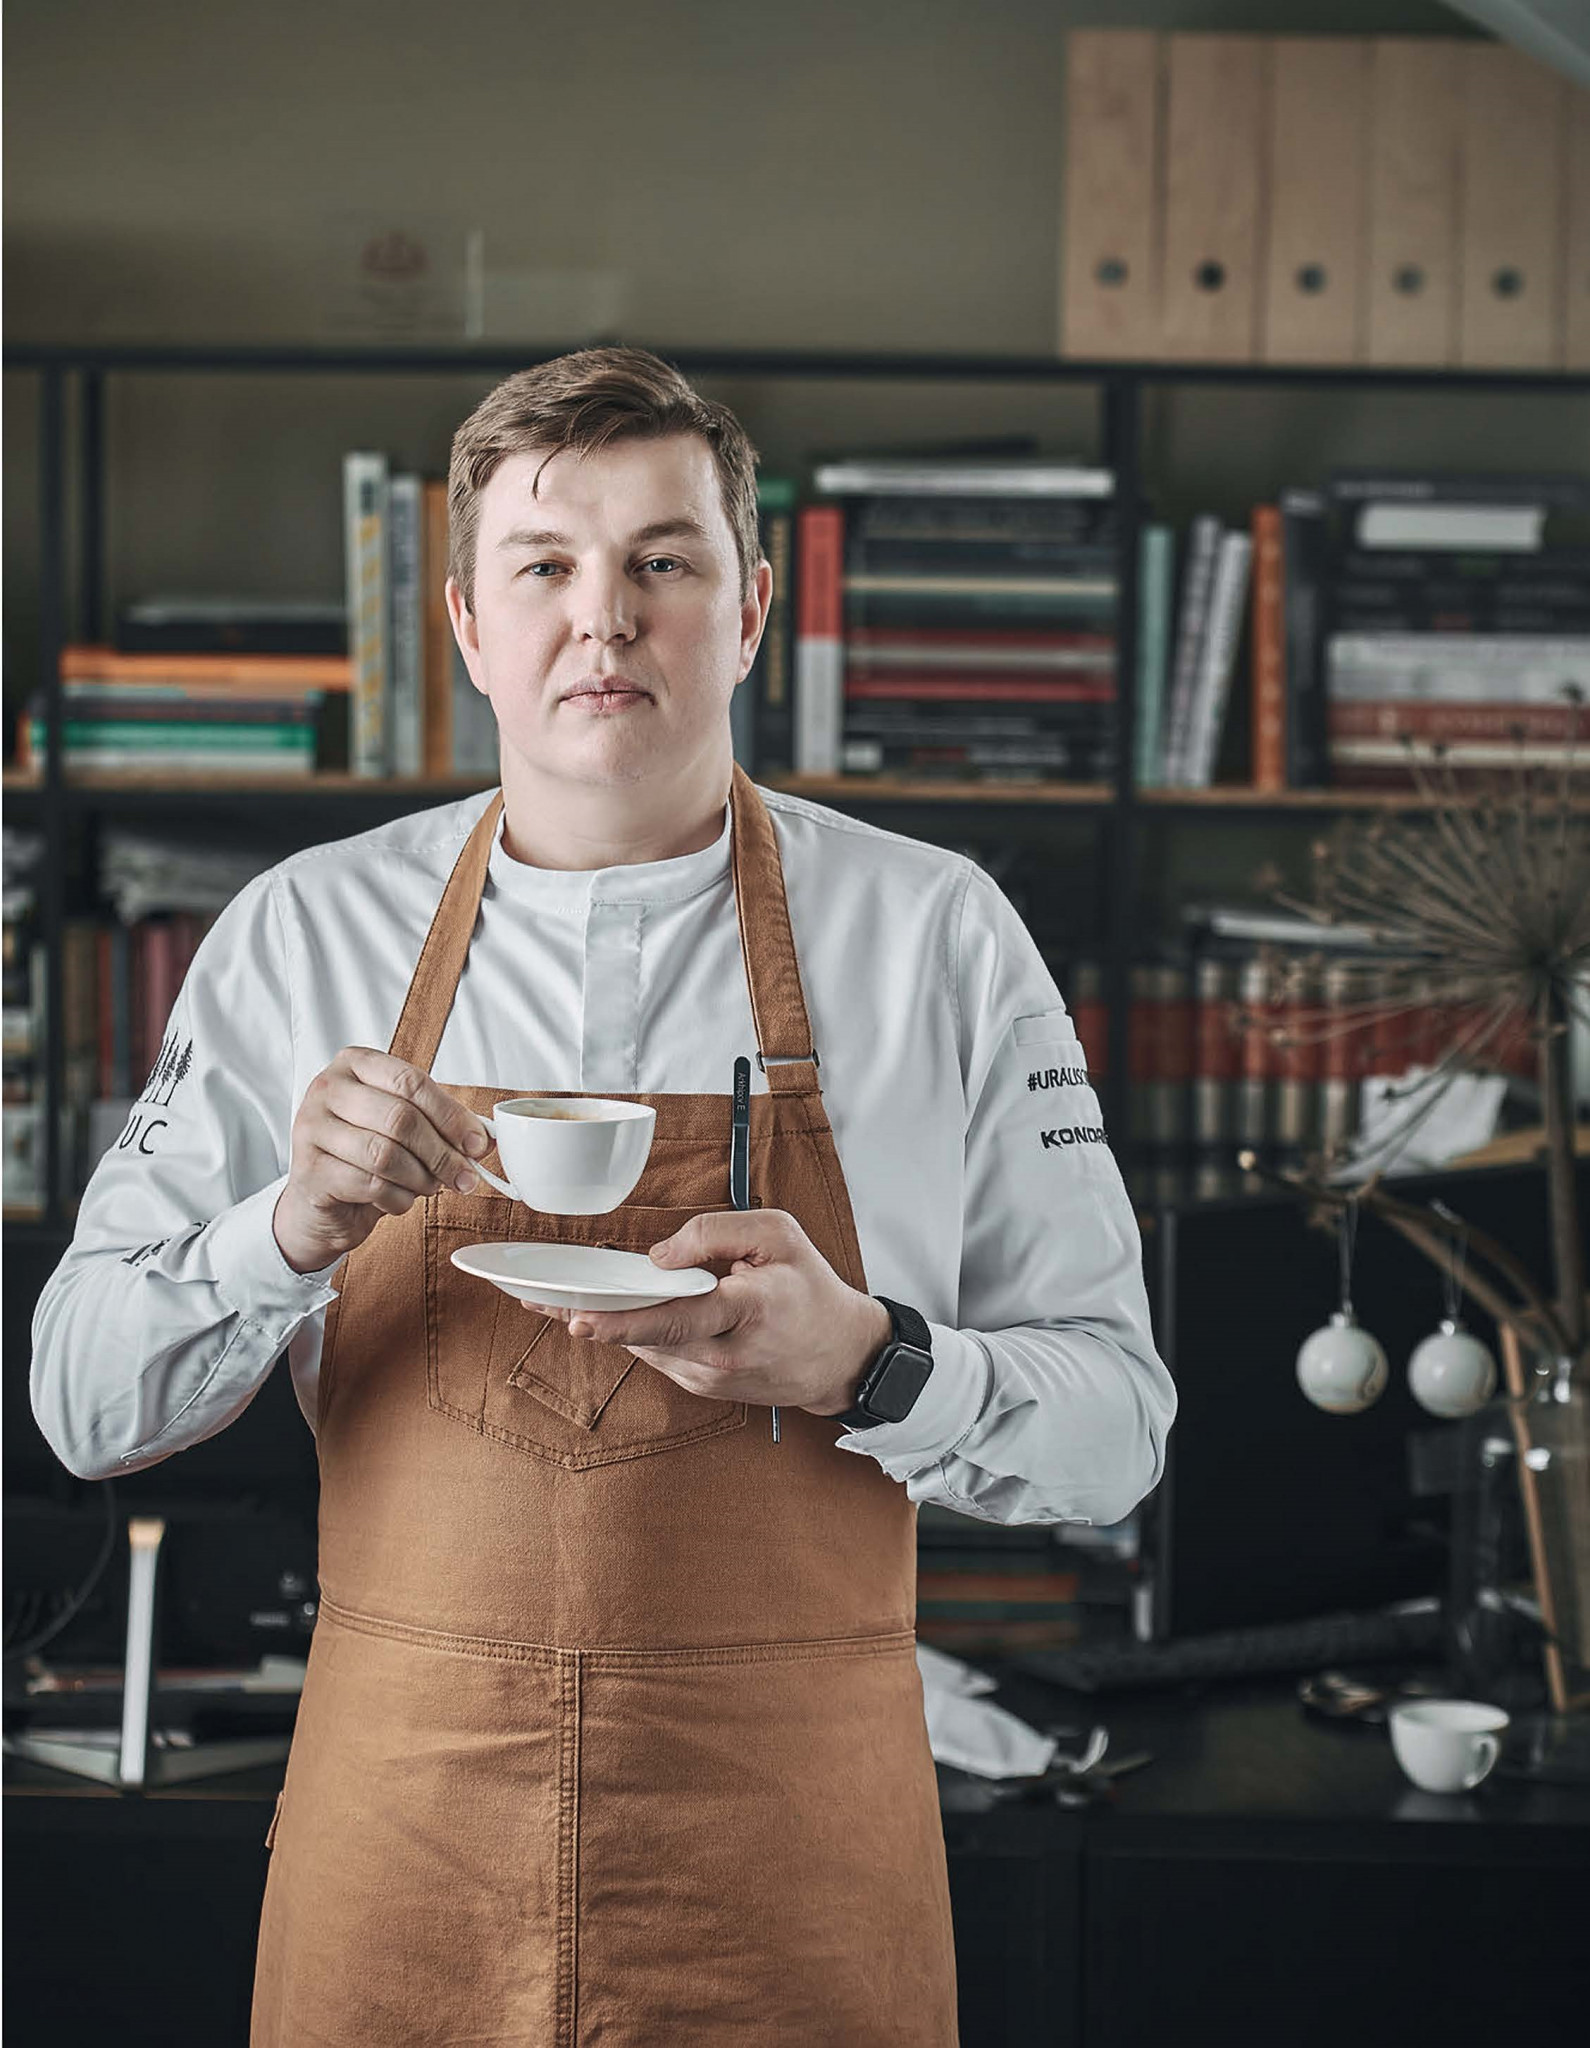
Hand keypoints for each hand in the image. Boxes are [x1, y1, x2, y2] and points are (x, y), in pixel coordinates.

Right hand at [273, 1046, 490, 1273]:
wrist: (320, 1201)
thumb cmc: (365, 1155)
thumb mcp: (405, 1131)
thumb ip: (443, 1126)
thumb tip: (487, 1139)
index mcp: (355, 1064)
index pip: (411, 1082)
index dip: (451, 1116)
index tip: (477, 1144)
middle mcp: (327, 1089)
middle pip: (400, 1118)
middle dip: (442, 1153)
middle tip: (464, 1176)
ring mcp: (311, 1128)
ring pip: (385, 1154)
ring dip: (421, 1178)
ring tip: (430, 1187)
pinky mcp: (309, 1170)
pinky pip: (369, 1185)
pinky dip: (397, 1198)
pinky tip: (400, 1199)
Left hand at [541, 1208, 893, 1417]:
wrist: (841, 1356)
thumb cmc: (810, 1289)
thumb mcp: (779, 1235)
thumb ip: (717, 1232)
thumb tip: (659, 1255)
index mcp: (749, 1310)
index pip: (678, 1317)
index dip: (627, 1320)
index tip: (582, 1320)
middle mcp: (726, 1353)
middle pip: (646, 1336)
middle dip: (591, 1317)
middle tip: (536, 1301)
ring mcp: (712, 1378)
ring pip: (645, 1346)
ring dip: (606, 1323)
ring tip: (557, 1301)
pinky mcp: (704, 1386)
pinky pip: (658, 1354)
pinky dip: (634, 1332)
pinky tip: (611, 1313)